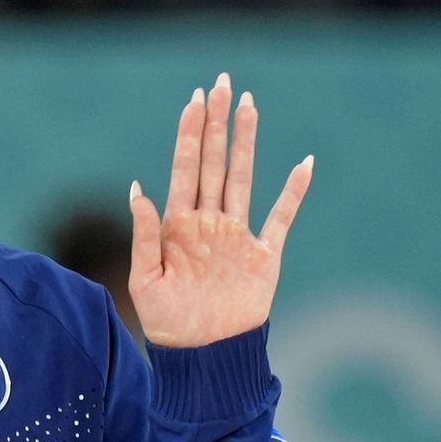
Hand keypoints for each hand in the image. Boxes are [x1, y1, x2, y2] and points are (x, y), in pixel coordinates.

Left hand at [127, 73, 312, 347]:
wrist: (203, 357)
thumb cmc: (167, 322)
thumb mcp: (145, 279)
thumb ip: (146, 232)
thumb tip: (138, 187)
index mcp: (178, 225)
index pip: (185, 167)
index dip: (189, 133)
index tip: (194, 99)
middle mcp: (208, 222)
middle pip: (214, 162)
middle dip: (217, 123)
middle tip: (222, 84)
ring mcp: (237, 235)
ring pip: (243, 177)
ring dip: (246, 142)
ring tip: (249, 106)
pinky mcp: (264, 255)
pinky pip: (282, 217)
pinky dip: (294, 191)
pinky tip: (302, 163)